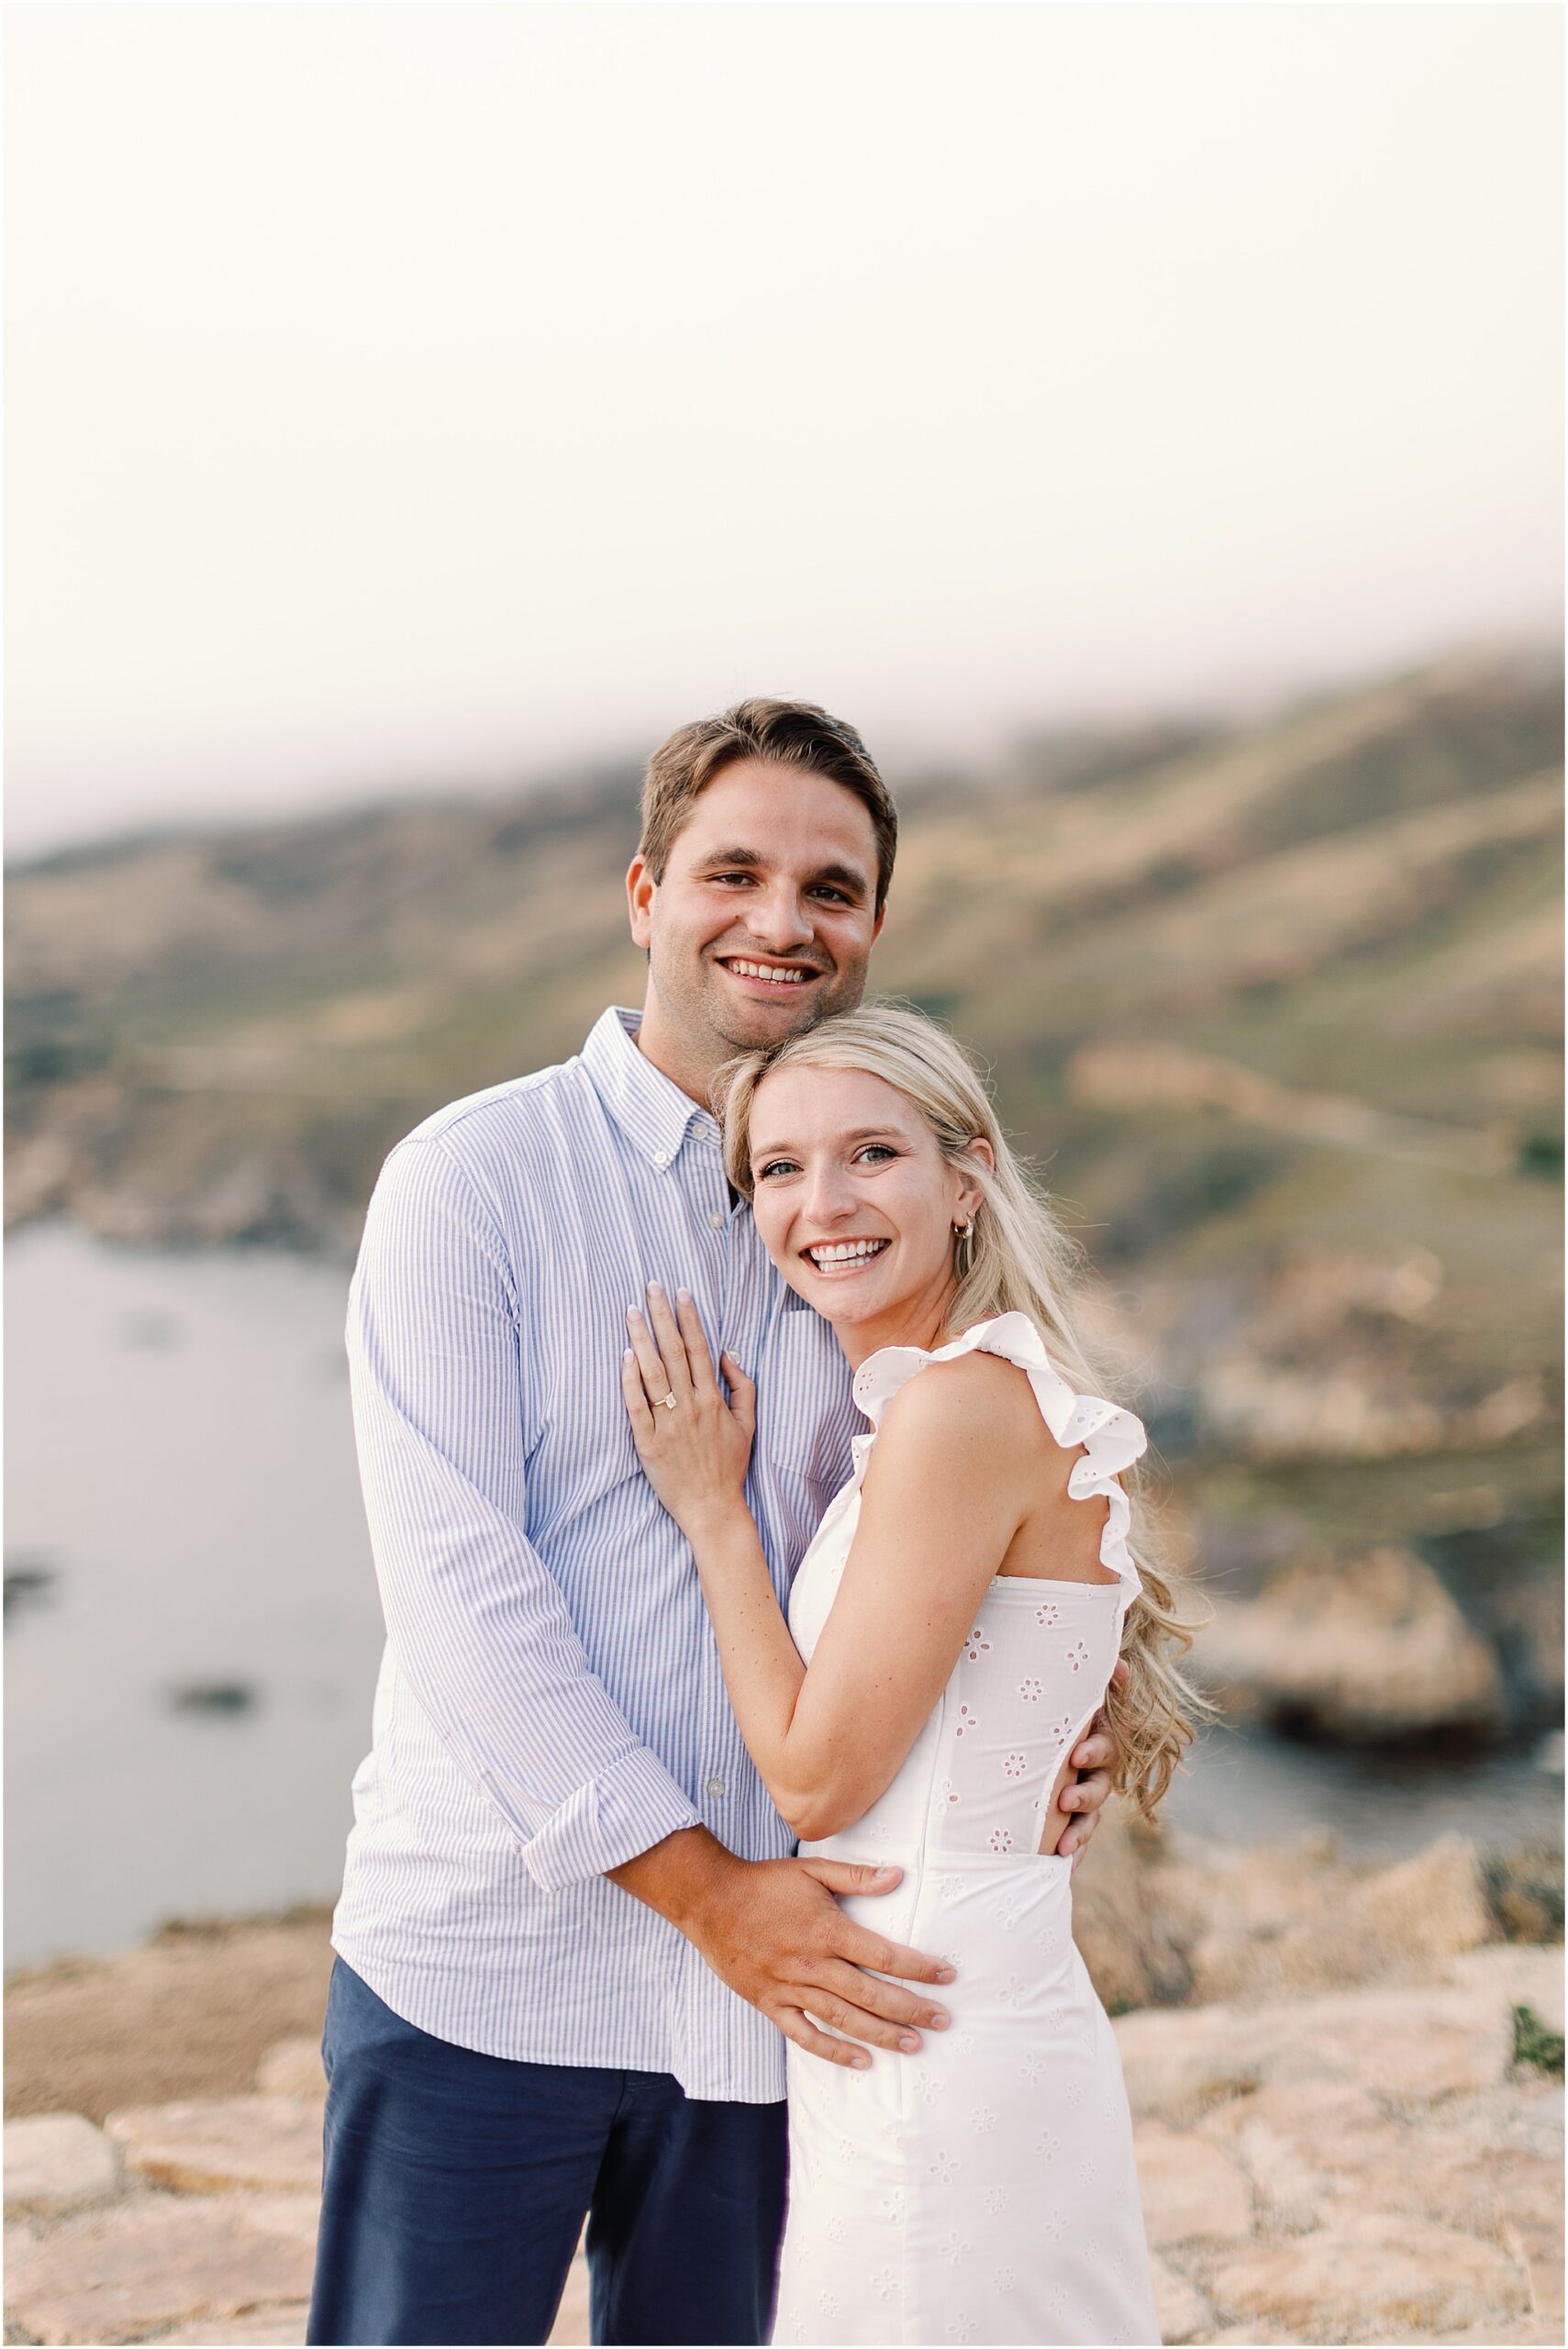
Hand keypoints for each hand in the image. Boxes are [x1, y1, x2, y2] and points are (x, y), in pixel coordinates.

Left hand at [623, 1284, 754, 1536]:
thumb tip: (728, 1354)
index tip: (680, 1292)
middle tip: (651, 1286)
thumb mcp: (747, 1424)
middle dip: (662, 1315)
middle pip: (673, 1350)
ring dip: (640, 1338)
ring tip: (631, 1311)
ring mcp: (668, 1423)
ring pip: (652, 1371)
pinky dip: (630, 1379)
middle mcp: (690, 1406)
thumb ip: (742, 1387)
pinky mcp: (647, 1441)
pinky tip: (624, 1356)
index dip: (689, 1317)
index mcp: (713, 1399)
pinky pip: (636, 1404)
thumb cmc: (728, 1466)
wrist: (712, 1508)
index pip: (699, 1348)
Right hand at [626, 1835, 956, 2068]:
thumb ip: (856, 1876)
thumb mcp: (812, 1870)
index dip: (919, 1968)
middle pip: (871, 1995)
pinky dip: (834, 2051)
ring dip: (882, 2035)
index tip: (946, 1975)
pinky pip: (806, 2035)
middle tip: (943, 2021)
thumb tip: (898, 1875)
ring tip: (914, 2045)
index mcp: (827, 1931)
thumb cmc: (764, 1883)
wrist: (710, 1901)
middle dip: (912, 2009)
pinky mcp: (771, 2004)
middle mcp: (813, 1965)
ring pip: (844, 2019)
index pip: (884, 1955)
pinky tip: (861, 2060)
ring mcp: (791, 1988)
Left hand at [1057, 1656, 1128, 1870]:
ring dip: (1079, 1834)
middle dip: (1084, 1796)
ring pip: (1090, 1819)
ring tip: (1063, 1848)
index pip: (1104, 1747)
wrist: (1047, 1737)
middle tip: (1065, 1800)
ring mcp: (1087, 1800)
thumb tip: (1121, 1666)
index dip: (1094, 1751)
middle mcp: (1098, 1774)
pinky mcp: (1073, 1820)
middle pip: (1099, 1788)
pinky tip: (1062, 1870)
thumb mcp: (1079, 1696)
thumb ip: (1104, 1681)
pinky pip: (1078, 1841)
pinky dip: (1073, 1855)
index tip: (1076, 1755)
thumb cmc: (1062, 1712)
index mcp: (1101, 1743)